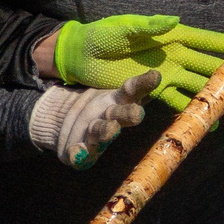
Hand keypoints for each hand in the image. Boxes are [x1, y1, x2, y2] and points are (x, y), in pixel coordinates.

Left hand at [29, 70, 158, 168]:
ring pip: (101, 131)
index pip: (133, 89)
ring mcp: (95, 134)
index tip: (155, 76)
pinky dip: (78, 154)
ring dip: (107, 131)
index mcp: (118, 100)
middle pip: (121, 114)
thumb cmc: (96, 104)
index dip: (143, 83)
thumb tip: (151, 69)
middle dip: (129, 114)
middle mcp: (110, 118)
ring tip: (112, 128)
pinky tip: (76, 152)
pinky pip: (80, 153)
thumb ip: (128, 85)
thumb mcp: (109, 90)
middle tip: (137, 113)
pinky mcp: (82, 151)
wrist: (68, 121)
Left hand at [51, 13, 223, 112]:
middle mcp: (173, 56)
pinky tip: (207, 120)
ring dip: (217, 95)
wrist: (82, 56)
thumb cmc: (102, 35)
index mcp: (170, 36)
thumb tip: (173, 20)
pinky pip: (177, 102)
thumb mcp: (123, 28)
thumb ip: (148, 26)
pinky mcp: (152, 91)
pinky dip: (192, 110)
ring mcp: (165, 75)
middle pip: (209, 66)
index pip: (205, 41)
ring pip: (198, 86)